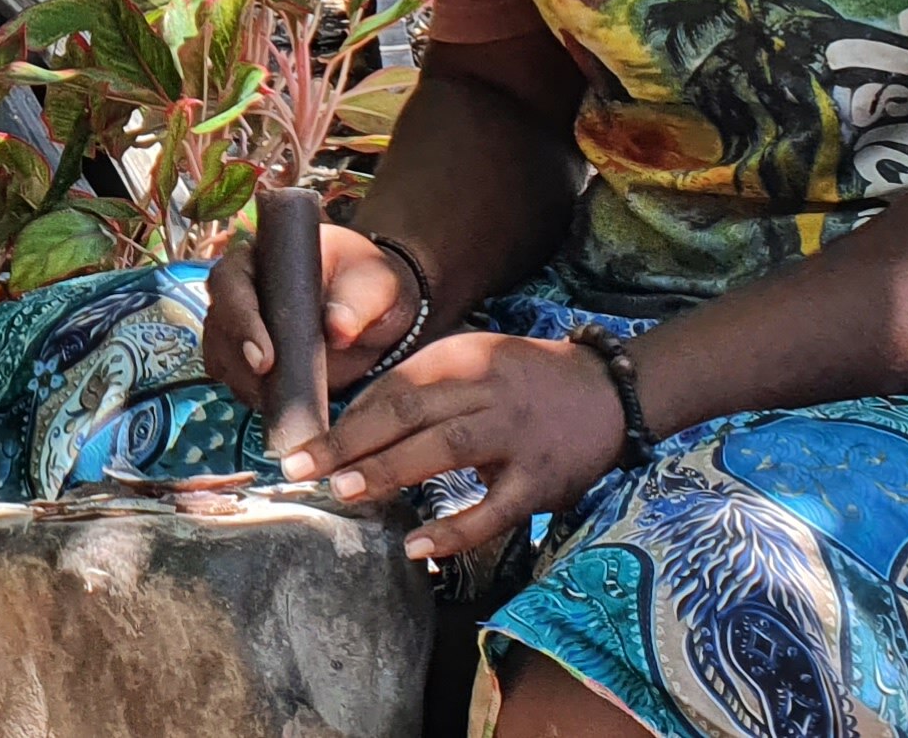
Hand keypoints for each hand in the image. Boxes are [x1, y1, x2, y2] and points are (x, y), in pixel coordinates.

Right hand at [203, 222, 418, 402]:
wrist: (378, 321)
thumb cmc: (370, 288)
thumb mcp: (374, 286)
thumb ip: (359, 302)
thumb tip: (337, 329)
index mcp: (264, 259)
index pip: (230, 279)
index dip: (239, 316)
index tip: (264, 357)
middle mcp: (243, 292)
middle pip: (217, 323)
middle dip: (237, 357)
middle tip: (267, 381)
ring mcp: (242, 328)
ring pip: (220, 356)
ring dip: (242, 380)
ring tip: (276, 398)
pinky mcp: (249, 362)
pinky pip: (234, 381)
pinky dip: (249, 394)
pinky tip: (275, 403)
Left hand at [281, 332, 628, 560]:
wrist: (606, 391)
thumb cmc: (520, 381)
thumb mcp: (468, 363)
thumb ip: (415, 390)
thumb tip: (347, 428)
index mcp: (460, 360)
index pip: (391, 389)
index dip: (344, 420)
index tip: (301, 447)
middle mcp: (486, 390)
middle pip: (408, 414)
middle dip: (350, 443)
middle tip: (302, 469)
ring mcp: (515, 435)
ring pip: (445, 449)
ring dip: (390, 471)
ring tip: (345, 492)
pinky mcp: (540, 480)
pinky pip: (494, 509)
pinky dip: (454, 530)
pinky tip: (417, 547)